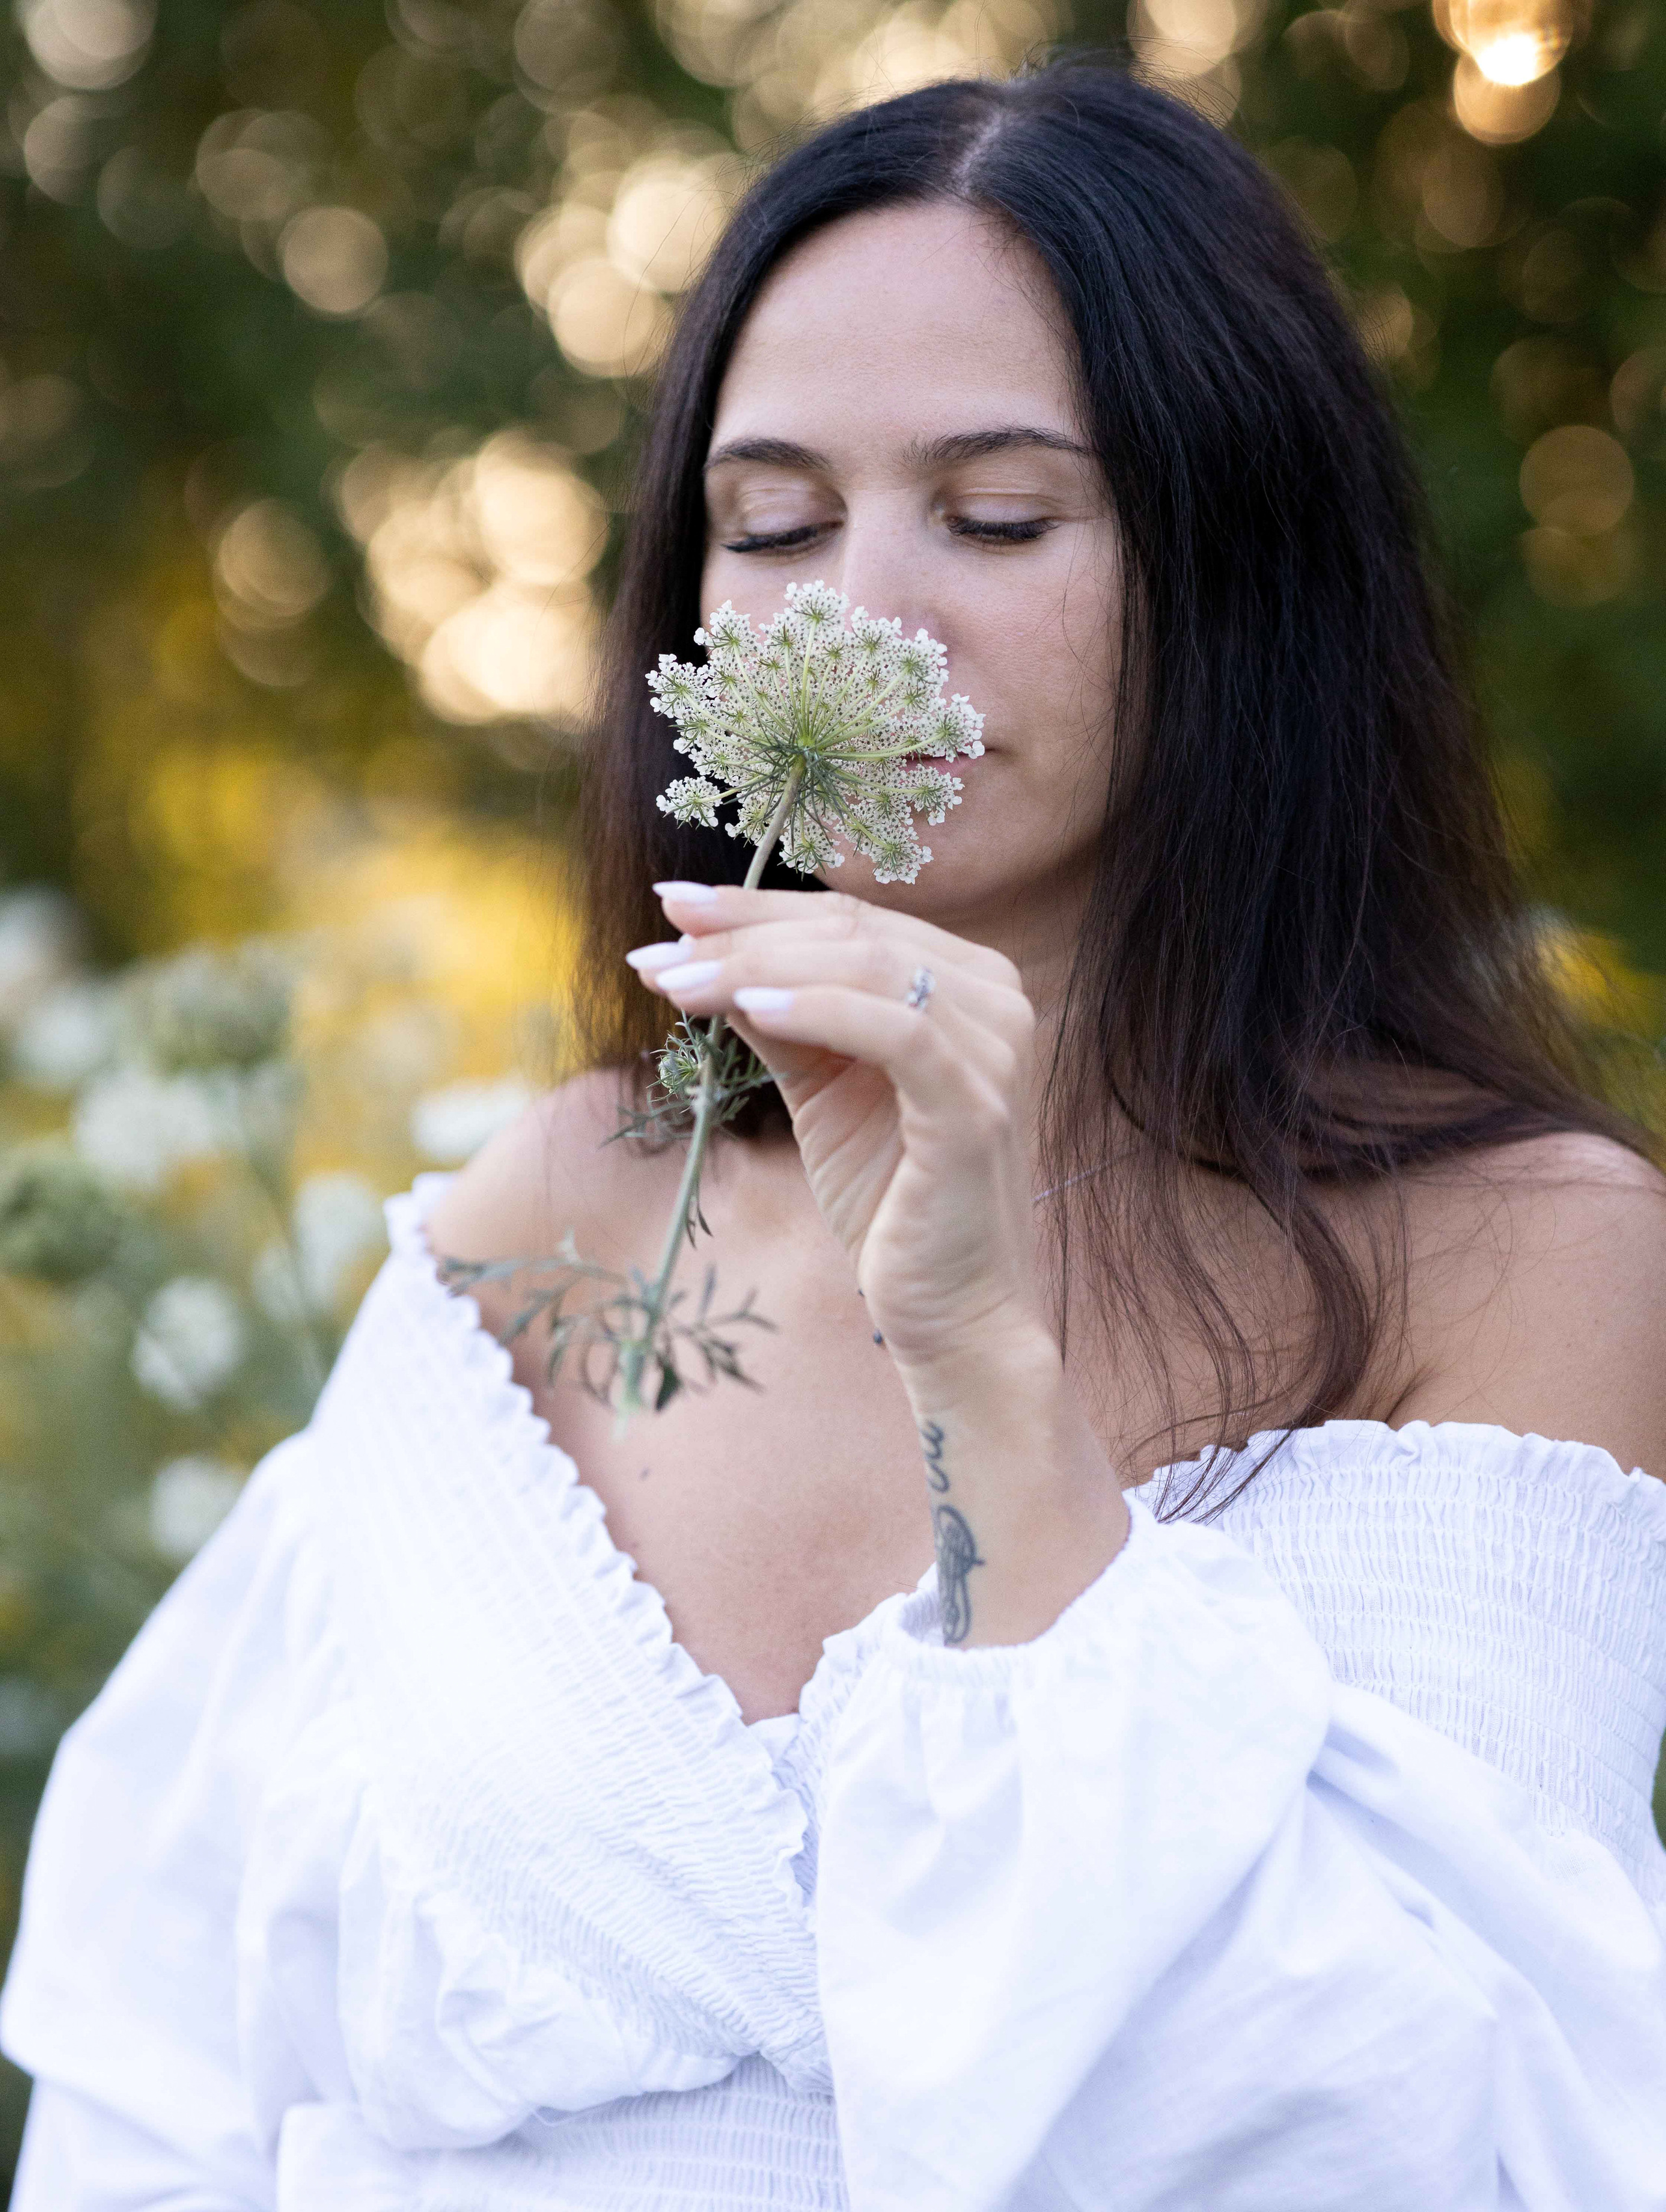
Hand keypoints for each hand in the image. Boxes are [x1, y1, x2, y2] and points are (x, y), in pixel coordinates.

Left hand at [635, 881, 1047, 1380]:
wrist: (949, 1310)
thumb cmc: (888, 1202)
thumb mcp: (821, 1090)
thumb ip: (779, 1020)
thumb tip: (694, 954)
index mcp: (965, 984)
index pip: (849, 920)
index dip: (755, 908)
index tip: (671, 908)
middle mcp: (995, 1001)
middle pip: (853, 932)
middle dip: (742, 934)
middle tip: (657, 947)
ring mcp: (994, 1050)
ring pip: (866, 968)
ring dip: (757, 968)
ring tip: (677, 981)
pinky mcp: (977, 1104)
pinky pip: (894, 1031)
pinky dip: (814, 1011)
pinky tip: (745, 1009)